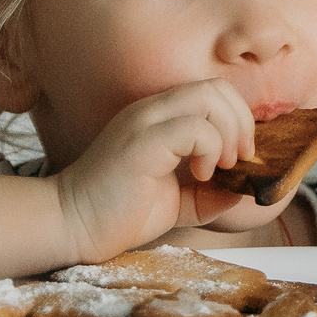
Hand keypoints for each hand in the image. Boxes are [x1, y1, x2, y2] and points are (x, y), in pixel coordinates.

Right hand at [51, 79, 254, 261]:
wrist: (72, 227)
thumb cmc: (119, 213)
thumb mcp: (177, 202)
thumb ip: (209, 195)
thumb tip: (244, 192)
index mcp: (160, 116)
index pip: (214, 91)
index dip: (239, 118)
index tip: (241, 157)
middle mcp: (152, 110)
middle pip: (217, 88)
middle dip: (242, 122)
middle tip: (238, 161)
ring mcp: (145, 122)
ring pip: (209, 98)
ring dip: (229, 133)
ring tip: (220, 167)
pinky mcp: (141, 143)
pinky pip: (194, 128)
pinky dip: (210, 149)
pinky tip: (200, 175)